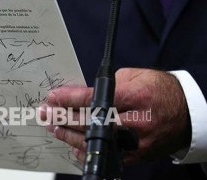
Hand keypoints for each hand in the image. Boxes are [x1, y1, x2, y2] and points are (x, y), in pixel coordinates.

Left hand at [42, 68, 190, 164]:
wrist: (186, 114)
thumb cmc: (160, 91)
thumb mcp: (136, 76)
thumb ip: (109, 85)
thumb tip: (82, 94)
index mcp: (136, 97)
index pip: (95, 99)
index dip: (70, 99)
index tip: (53, 96)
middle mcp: (136, 122)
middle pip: (90, 123)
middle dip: (63, 117)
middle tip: (45, 113)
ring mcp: (136, 143)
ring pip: (95, 142)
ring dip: (69, 135)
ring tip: (52, 127)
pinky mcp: (136, 156)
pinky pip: (106, 155)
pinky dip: (86, 150)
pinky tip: (72, 144)